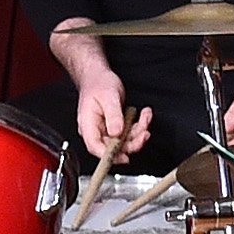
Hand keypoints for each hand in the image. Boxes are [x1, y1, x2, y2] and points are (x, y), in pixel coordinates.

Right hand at [51, 19, 155, 159]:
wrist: (98, 76)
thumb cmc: (98, 84)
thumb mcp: (108, 97)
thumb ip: (113, 116)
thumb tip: (116, 133)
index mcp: (88, 125)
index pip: (95, 147)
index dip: (109, 155)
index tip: (124, 157)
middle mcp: (96, 131)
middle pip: (113, 148)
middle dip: (132, 142)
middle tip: (144, 134)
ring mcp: (106, 130)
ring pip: (125, 141)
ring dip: (139, 132)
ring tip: (145, 118)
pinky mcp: (115, 127)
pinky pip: (129, 133)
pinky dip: (139, 125)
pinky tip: (144, 115)